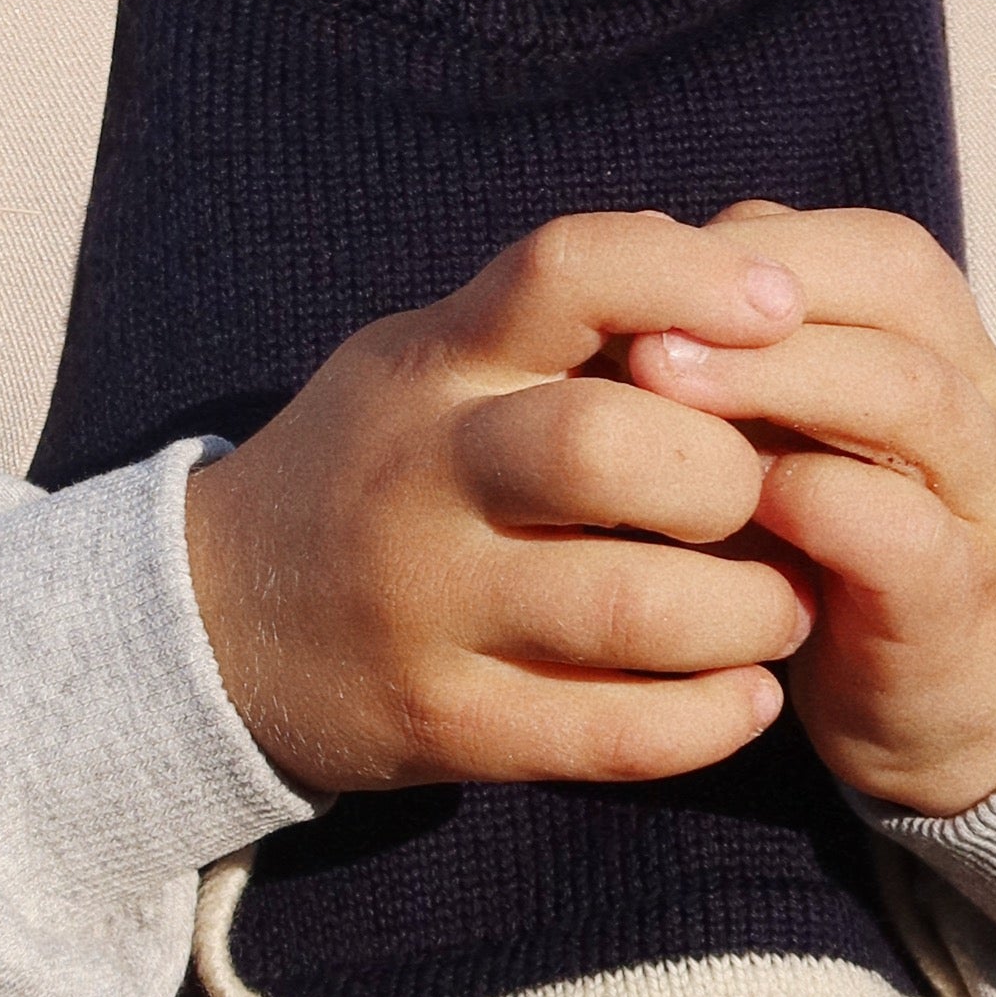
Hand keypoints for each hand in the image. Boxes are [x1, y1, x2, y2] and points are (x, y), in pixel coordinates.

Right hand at [183, 213, 820, 798]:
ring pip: (633, 608)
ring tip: (779, 608)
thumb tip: (754, 262)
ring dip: (750, 612)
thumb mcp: (433, 359)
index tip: (781, 306)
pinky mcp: (446, 724)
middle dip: (728, 477)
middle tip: (765, 503)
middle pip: (605, 447)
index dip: (687, 277)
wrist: (214, 624)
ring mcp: (428, 608)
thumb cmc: (379, 466)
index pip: (563, 273)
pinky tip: (745, 697)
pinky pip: (613, 734)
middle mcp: (424, 477)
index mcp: (437, 364)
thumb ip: (567, 320)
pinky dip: (712, 719)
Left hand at [623, 204, 995, 815]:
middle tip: (632, 326)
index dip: (743, 247)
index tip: (629, 277)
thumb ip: (719, 353)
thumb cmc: (823, 536)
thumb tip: (605, 282)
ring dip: (784, 379)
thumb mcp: (771, 428)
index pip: (858, 243)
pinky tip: (738, 503)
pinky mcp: (955, 607)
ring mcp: (977, 499)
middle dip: (755, 297)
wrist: (941, 701)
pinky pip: (910, 537)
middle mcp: (971, 396)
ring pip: (914, 397)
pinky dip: (823, 509)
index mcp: (927, 337)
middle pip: (897, 288)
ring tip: (659, 384)